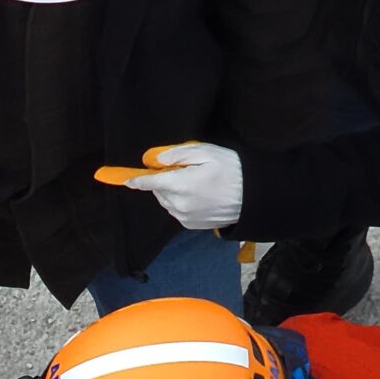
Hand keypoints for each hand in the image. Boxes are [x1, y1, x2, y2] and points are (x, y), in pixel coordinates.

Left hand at [122, 143, 242, 231]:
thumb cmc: (233, 170)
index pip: (150, 183)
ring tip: (194, 182)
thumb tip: (156, 160)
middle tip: (183, 171)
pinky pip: (176, 210)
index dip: (137, 180)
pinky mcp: (189, 225)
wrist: (253, 197)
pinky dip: (180, 202)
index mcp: (180, 185)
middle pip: (158, 191)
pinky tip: (199, 195)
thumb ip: (179, 155)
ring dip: (172, 192)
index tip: (126, 179)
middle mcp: (178, 205)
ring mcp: (183, 217)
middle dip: (164, 181)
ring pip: (166, 201)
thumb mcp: (207, 153)